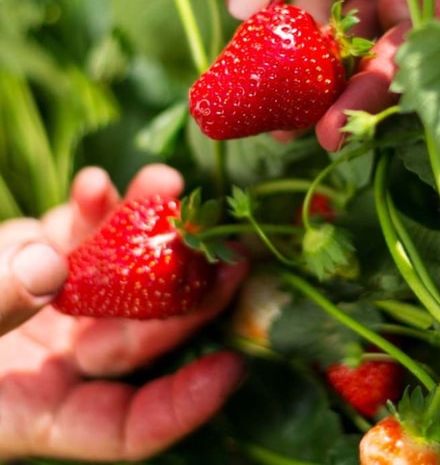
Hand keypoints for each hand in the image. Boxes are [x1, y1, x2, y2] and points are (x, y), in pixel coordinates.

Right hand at [0, 165, 248, 459]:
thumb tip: (51, 268)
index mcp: (38, 417)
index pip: (126, 430)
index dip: (181, 406)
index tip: (231, 369)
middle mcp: (58, 368)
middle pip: (142, 342)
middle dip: (188, 298)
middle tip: (229, 252)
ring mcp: (52, 313)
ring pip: (122, 280)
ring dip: (149, 233)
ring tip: (167, 185)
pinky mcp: (34, 264)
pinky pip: (80, 239)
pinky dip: (92, 211)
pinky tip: (96, 182)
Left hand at [222, 0, 439, 149]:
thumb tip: (251, 7)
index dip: (411, 62)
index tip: (366, 106)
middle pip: (397, 26)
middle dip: (361, 83)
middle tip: (321, 134)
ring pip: (347, 25)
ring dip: (315, 76)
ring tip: (275, 120)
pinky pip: (300, 4)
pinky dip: (277, 42)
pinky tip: (253, 80)